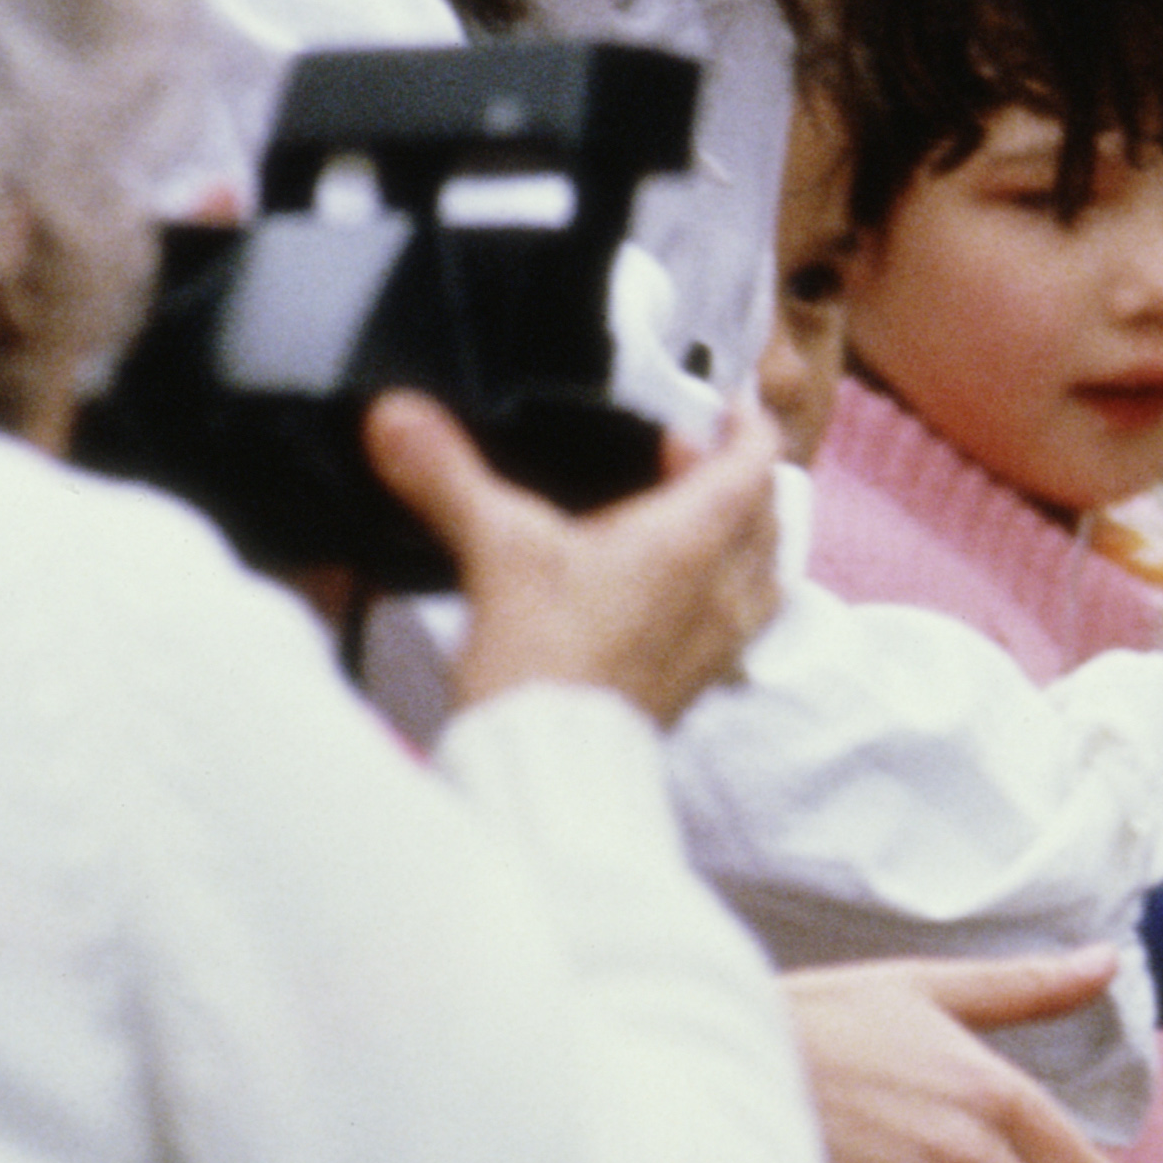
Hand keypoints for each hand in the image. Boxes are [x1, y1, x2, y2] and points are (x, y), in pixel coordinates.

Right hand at [381, 390, 779, 727]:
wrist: (552, 764)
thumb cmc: (544, 662)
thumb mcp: (494, 549)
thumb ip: (448, 476)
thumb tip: (398, 416)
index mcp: (694, 539)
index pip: (754, 460)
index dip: (748, 420)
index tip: (731, 398)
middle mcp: (723, 586)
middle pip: (764, 509)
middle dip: (734, 471)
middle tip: (680, 452)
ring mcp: (718, 637)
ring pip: (760, 564)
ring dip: (738, 529)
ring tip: (685, 513)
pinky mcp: (697, 679)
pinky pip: (738, 616)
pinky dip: (722, 585)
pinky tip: (674, 589)